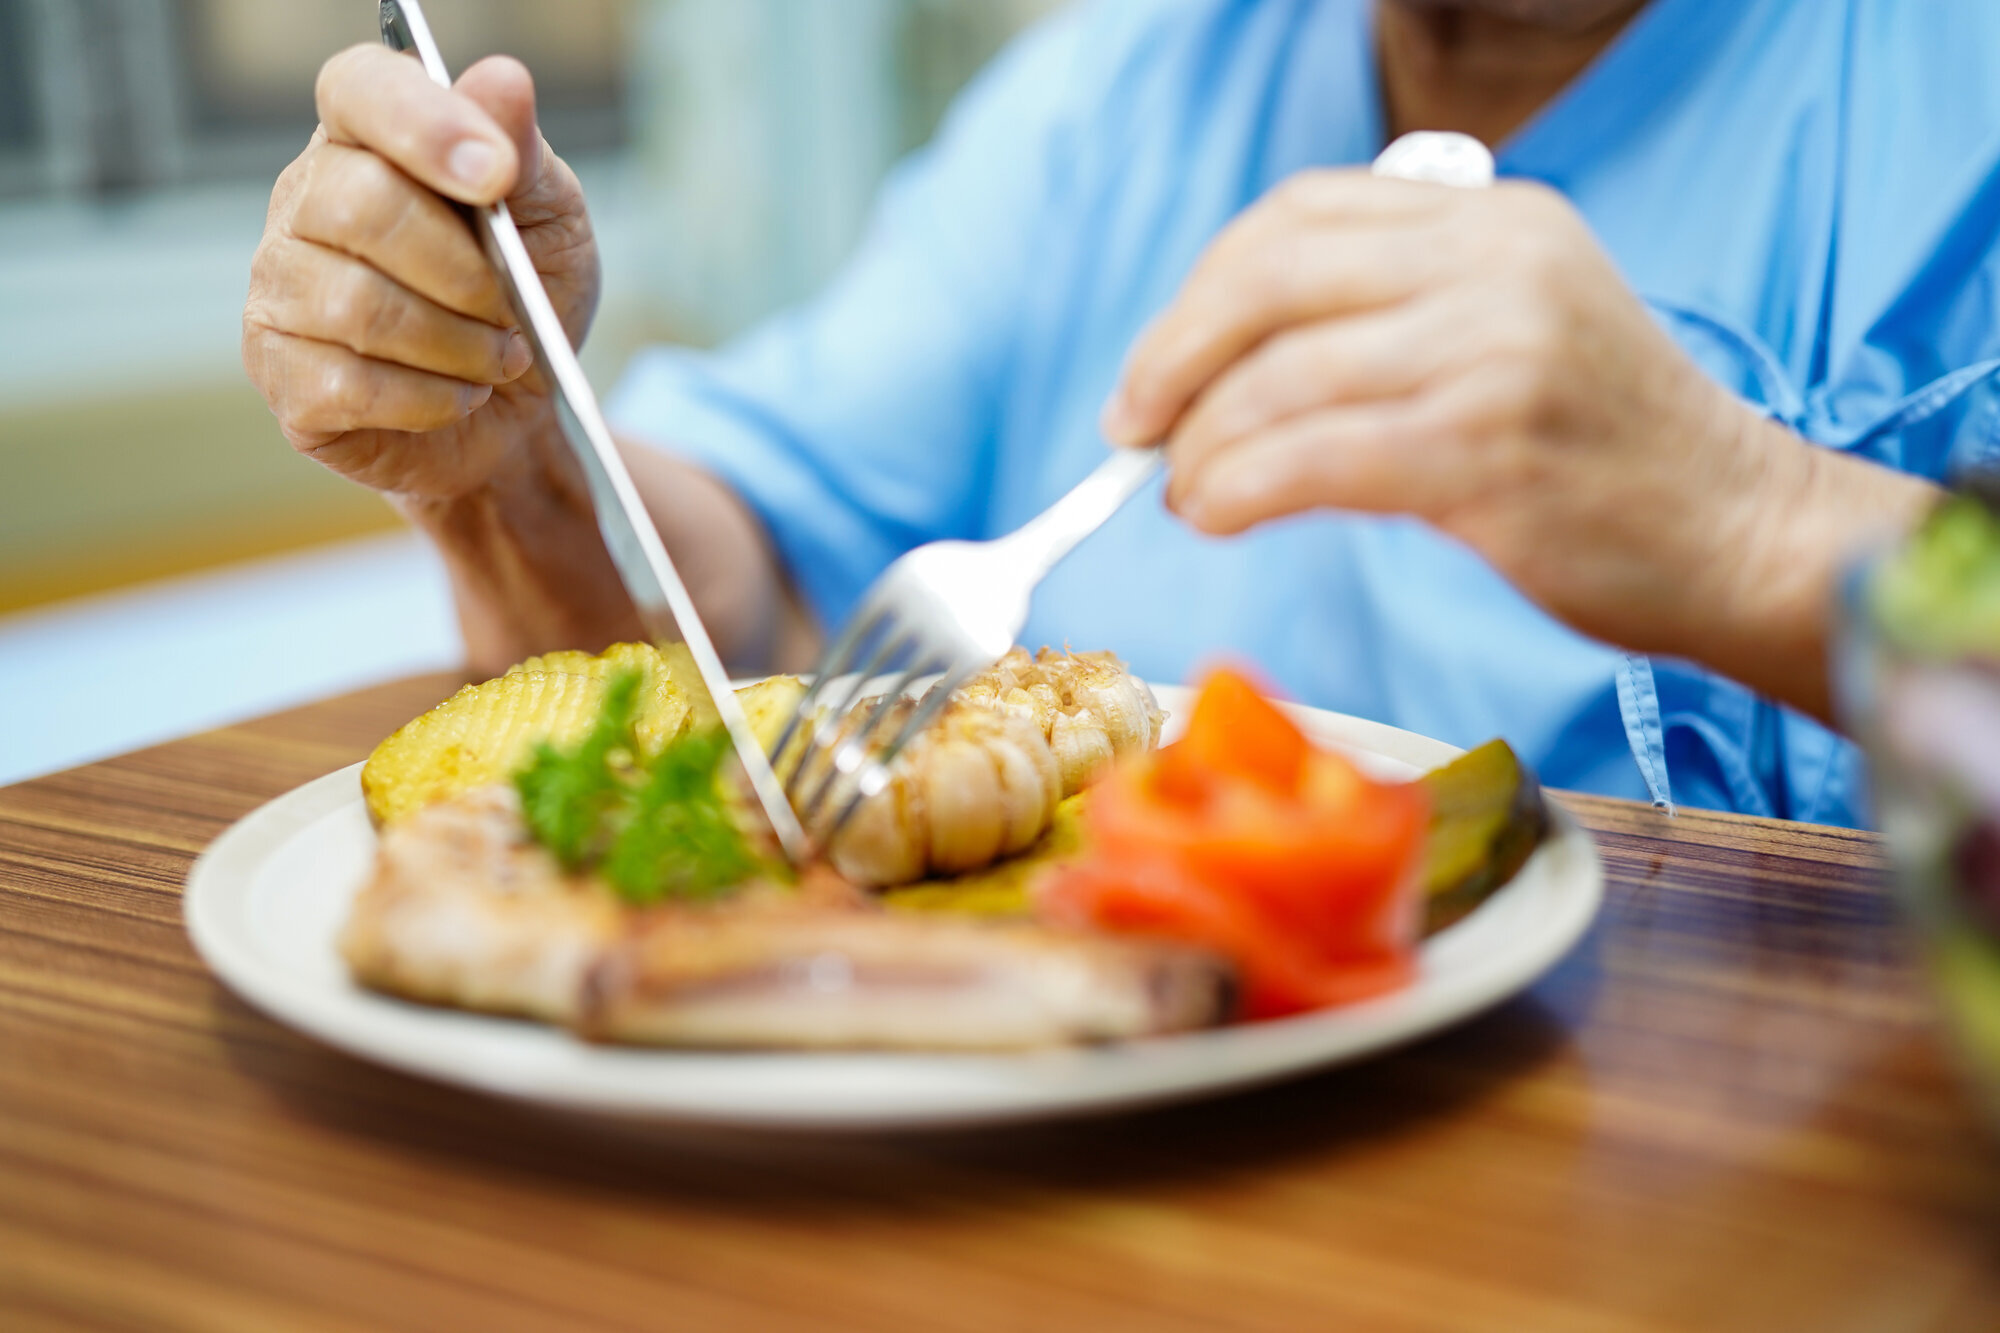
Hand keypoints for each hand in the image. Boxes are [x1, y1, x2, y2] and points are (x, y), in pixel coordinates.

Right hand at [242, 45, 599, 500]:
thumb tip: (502, 79)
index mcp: (366, 140)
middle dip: (465, 273)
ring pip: (359, 308)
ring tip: (499, 358)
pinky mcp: (283, 376)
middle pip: (361, 207)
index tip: (496, 173)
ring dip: (459, 345)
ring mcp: (280, 290)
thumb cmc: (525, 299)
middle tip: (512, 309)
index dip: (423, 124)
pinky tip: (458, 395)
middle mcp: (305, 202)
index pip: (359, 90)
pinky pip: (351, 387)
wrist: (518, 413)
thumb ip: (522, 153)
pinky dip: (430, 399)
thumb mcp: (549, 219)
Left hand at [1102, 171, 1932, 714]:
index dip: (1200, 293)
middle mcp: (1493, 263)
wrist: (1742, 533)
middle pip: (1268, 277)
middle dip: (1173, 358)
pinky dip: (1239, 488)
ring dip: (1201, 447)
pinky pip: (1313, 458)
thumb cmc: (1608, 455)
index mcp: (1491, 220)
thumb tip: (1219, 374)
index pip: (1298, 218)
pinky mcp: (1490, 450)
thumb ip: (1391, 319)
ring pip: (1279, 378)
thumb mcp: (1514, 332)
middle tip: (1132, 430)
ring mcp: (1496, 350)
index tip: (1157, 370)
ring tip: (1185, 495)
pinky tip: (1218, 516)